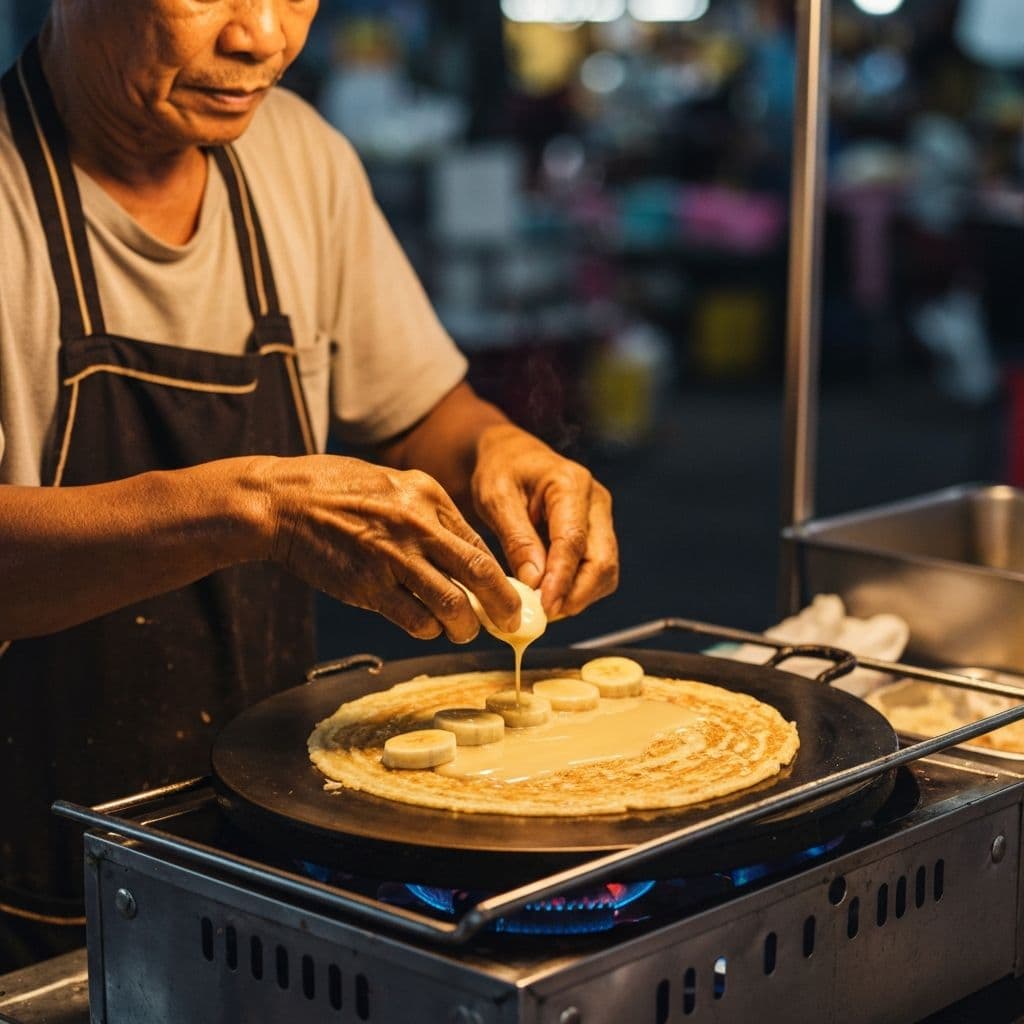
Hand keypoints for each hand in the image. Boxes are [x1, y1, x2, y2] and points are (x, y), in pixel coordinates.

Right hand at [252, 455, 521, 641]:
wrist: (285, 503)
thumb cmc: (340, 492)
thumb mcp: (396, 485)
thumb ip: (431, 515)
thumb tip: (466, 555)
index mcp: (428, 495)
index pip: (478, 543)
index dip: (499, 576)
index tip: (508, 594)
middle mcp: (417, 525)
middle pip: (479, 573)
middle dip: (502, 605)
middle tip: (511, 622)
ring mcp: (393, 557)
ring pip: (451, 605)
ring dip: (464, 626)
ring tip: (462, 630)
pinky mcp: (368, 586)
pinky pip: (414, 619)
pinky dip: (428, 629)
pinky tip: (427, 627)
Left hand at [471, 425, 618, 618]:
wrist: (512, 456)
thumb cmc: (501, 471)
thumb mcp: (496, 498)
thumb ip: (517, 539)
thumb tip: (534, 583)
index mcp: (571, 483)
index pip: (573, 540)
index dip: (561, 579)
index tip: (544, 607)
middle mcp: (596, 501)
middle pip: (602, 560)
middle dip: (575, 594)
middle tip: (543, 615)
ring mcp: (601, 518)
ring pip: (605, 571)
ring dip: (578, 596)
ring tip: (542, 607)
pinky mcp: (598, 534)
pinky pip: (597, 571)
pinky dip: (578, 589)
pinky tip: (550, 595)